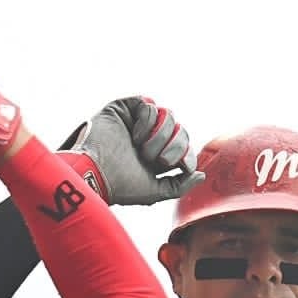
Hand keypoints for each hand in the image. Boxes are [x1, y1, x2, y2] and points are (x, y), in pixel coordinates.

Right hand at [59, 97, 202, 205]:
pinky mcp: (125, 109)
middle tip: (159, 160)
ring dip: (159, 136)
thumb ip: (180, 185)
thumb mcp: (156, 191)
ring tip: (142, 149)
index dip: (186, 154)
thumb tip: (201, 174)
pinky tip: (134, 136)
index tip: (180, 166)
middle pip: (180, 130)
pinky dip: (147, 121)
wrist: (97, 173)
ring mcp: (137, 122)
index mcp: (156, 156)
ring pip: (168, 116)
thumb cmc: (122, 186)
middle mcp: (148, 137)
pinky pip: (149, 105)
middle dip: (174, 146)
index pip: (183, 146)